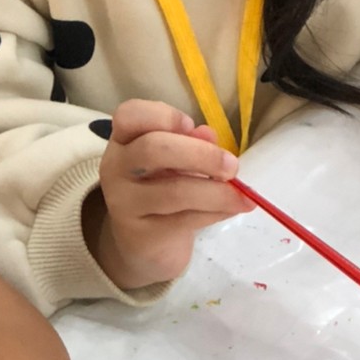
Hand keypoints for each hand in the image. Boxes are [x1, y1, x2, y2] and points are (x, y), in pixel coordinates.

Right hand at [86, 100, 253, 289]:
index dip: (164, 116)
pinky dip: (216, 212)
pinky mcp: (142, 236)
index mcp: (123, 140)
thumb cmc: (160, 188)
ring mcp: (125, 204)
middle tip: (232, 166)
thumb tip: (209, 136)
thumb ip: (189, 144)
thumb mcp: (172, 161)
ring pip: (174, 191)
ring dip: (216, 192)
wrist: (142, 243)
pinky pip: (185, 220)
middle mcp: (116, 169)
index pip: (130, 116)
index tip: (192, 126)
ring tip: (243, 195)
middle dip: (201, 155)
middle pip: (153, 149)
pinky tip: (233, 207)